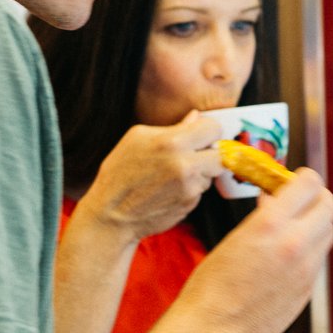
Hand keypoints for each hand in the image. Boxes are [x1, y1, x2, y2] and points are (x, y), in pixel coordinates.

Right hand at [74, 112, 226, 243]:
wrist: (112, 215)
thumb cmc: (119, 172)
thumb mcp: (137, 139)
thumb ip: (172, 128)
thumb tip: (196, 117)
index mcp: (172, 142)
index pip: (213, 128)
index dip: (208, 130)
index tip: (201, 134)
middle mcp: (185, 165)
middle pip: (221, 154)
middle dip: (210, 153)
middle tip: (193, 155)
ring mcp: (190, 187)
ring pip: (211, 173)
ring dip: (199, 172)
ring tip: (172, 174)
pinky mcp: (191, 204)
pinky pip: (200, 190)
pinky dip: (191, 188)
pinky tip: (169, 189)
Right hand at [172, 168, 332, 332]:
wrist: (213, 329)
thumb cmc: (212, 284)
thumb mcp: (234, 237)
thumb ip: (263, 217)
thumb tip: (275, 201)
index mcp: (271, 224)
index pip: (310, 184)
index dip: (305, 178)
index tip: (297, 180)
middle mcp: (295, 243)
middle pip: (328, 207)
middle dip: (317, 199)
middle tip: (301, 202)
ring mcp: (306, 269)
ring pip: (328, 234)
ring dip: (315, 225)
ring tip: (293, 229)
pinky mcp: (307, 290)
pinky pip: (318, 261)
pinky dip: (309, 252)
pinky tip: (288, 258)